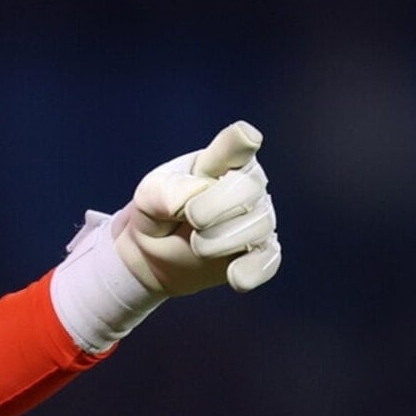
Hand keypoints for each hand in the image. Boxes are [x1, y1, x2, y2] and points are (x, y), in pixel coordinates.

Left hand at [112, 120, 280, 295]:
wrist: (153, 255)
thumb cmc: (156, 214)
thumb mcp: (147, 197)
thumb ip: (165, 192)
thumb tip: (192, 199)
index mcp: (220, 160)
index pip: (237, 143)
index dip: (242, 141)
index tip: (246, 138)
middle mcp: (247, 185)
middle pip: (249, 188)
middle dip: (215, 206)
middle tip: (192, 218)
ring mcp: (258, 219)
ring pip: (258, 225)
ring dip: (220, 241)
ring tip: (197, 245)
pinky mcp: (261, 254)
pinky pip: (268, 261)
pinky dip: (252, 270)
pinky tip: (234, 277)